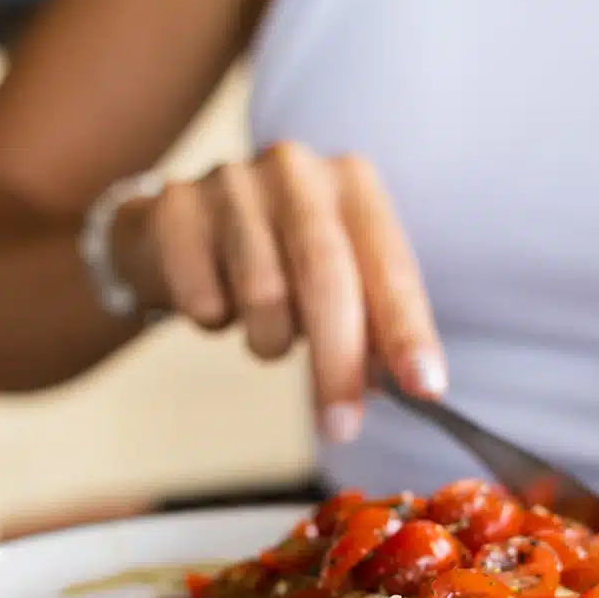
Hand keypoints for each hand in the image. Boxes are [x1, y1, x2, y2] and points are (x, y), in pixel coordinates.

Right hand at [118, 141, 443, 442]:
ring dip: (268, 340)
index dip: (408, 332)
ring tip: (264, 334)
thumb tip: (413, 386)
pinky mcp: (176, 207)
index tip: (424, 388)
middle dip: (338, 362)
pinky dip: (214, 320)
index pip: (391, 267)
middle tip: (341, 425)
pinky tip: (217, 304)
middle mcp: (297, 172)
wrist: (173, 229)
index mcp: (354, 186)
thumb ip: (375, 325)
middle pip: (327, 277)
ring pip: (263, 293)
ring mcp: (232, 183)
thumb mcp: (337, 280)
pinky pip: (202, 298)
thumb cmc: (277, 260)